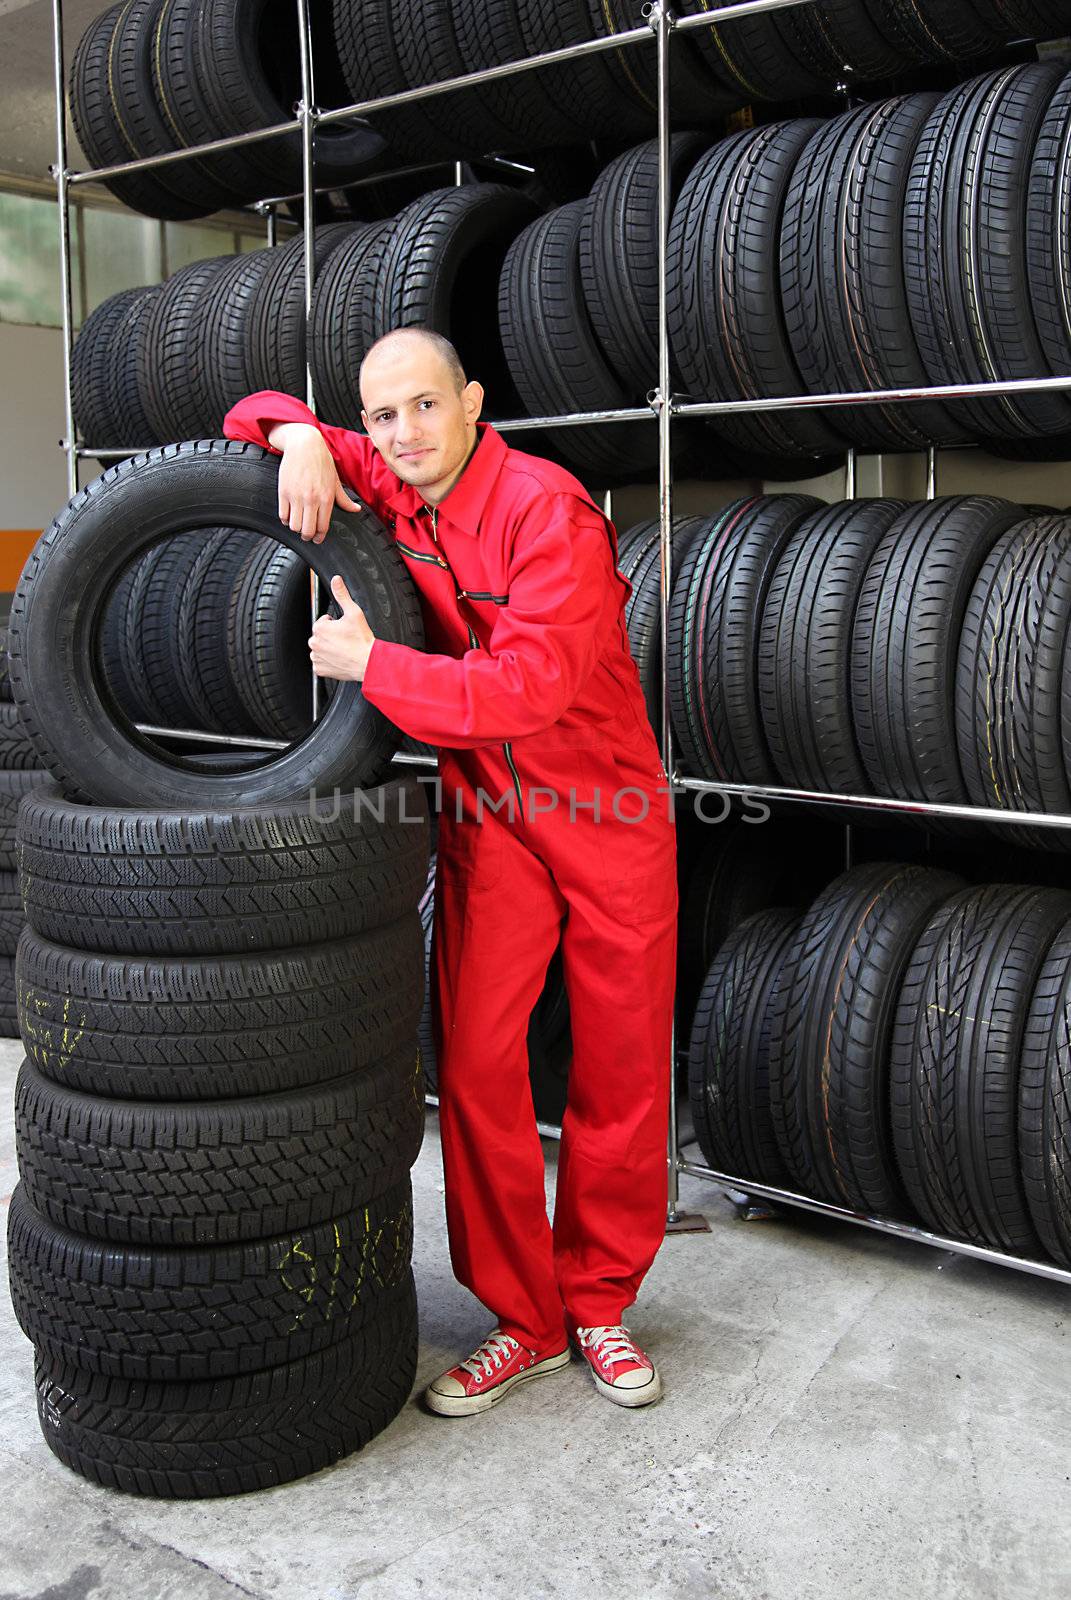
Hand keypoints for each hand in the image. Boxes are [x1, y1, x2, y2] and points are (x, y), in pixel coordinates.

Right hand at [271, 422, 360, 544]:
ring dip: (296, 528)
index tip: (317, 539)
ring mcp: (296, 496)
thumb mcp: (335, 480)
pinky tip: (290, 516)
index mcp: (326, 498)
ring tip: (298, 524)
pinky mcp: (283, 492)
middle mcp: (311, 499)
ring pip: (294, 526)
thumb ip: (344, 499)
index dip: (320, 537)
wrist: (304, 444)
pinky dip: (286, 520)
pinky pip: (282, 515)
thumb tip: (356, 510)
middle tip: (307, 535)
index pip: (322, 527)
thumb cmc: (321, 460)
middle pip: (307, 530)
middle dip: (307, 536)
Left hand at [309, 575, 375, 681]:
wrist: (368, 662)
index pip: (323, 622)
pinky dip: (328, 662)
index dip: (334, 624)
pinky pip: (320, 663)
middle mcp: (314, 643)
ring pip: (320, 649)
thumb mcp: (354, 612)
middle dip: (330, 636)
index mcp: (319, 628)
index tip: (344, 629)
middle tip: (345, 639)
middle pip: (320, 636)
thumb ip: (342, 595)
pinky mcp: (320, 669)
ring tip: (343, 649)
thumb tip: (336, 580)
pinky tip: (339, 659)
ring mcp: (316, 657)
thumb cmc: (362, 640)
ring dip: (328, 648)